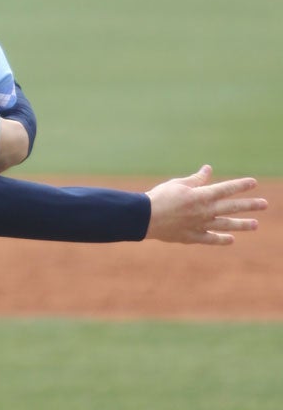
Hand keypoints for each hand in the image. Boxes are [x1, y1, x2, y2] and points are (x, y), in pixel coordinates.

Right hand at [144, 165, 267, 244]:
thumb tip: (208, 170)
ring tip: (255, 224)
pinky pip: (210, 239)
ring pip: (226, 224)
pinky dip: (221, 239)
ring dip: (242, 224)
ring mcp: (200, 225)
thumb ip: (195, 179)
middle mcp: (205, 211)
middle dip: (250, 205)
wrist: (144, 218)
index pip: (227, 188)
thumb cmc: (159, 197)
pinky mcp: (192, 236)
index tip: (253, 183)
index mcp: (201, 195)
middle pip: (232, 207)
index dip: (241, 185)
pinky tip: (231, 239)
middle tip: (264, 204)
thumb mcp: (178, 184)